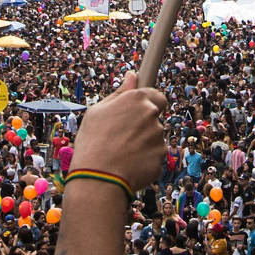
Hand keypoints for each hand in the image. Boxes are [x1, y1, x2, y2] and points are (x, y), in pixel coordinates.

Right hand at [69, 75, 169, 195]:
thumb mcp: (97, 112)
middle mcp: (152, 115)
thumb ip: (119, 93)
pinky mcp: (161, 156)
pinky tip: (127, 164)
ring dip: (143, 143)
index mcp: (137, 99)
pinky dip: (144, 159)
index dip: (148, 103)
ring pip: (154, 137)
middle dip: (143, 125)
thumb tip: (132, 76)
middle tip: (122, 136)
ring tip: (120, 153)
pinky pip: (154, 155)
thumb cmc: (93, 142)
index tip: (139, 111)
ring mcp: (159, 136)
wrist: (99, 178)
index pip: (156, 95)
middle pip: (154, 118)